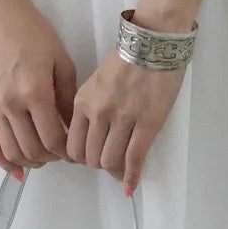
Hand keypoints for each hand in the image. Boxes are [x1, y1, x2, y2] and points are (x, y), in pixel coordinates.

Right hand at [0, 0, 76, 178]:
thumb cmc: (32, 31)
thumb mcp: (60, 60)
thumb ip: (67, 97)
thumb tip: (72, 126)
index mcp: (34, 92)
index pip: (53, 138)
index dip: (67, 151)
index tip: (76, 151)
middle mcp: (10, 104)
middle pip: (32, 149)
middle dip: (51, 158)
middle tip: (63, 154)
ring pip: (11, 151)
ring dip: (30, 161)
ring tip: (44, 157)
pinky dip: (2, 161)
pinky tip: (16, 169)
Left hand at [66, 44, 187, 195]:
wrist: (154, 42)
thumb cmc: (127, 58)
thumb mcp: (97, 81)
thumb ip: (90, 108)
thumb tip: (91, 138)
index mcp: (83, 101)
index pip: (73, 145)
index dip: (80, 158)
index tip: (89, 158)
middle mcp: (99, 112)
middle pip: (90, 157)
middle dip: (97, 165)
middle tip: (108, 162)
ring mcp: (123, 119)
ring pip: (110, 161)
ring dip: (114, 171)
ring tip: (121, 170)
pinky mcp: (148, 124)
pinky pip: (135, 158)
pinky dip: (132, 177)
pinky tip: (130, 186)